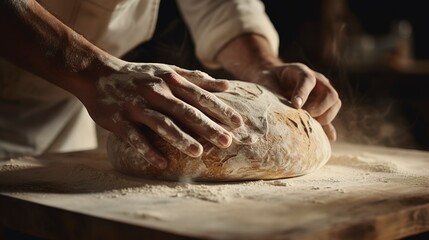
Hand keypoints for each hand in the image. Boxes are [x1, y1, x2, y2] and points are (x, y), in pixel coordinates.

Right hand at [80, 61, 242, 168]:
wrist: (97, 74)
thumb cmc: (140, 76)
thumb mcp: (168, 72)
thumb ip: (197, 79)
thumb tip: (227, 86)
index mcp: (170, 80)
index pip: (199, 96)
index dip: (220, 109)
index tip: (238, 123)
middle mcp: (155, 92)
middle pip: (185, 111)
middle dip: (207, 127)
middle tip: (227, 142)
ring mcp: (136, 106)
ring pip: (161, 124)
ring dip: (180, 139)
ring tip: (199, 153)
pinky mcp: (118, 120)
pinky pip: (134, 137)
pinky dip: (147, 150)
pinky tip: (162, 164)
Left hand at [254, 63, 340, 140]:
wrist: (272, 79)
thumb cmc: (269, 82)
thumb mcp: (268, 85)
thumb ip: (274, 94)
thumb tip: (280, 110)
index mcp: (300, 71)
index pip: (307, 79)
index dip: (303, 93)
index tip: (296, 105)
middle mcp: (317, 81)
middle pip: (330, 93)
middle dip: (319, 108)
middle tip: (305, 116)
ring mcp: (322, 92)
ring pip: (335, 103)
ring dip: (325, 117)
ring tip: (310, 124)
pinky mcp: (322, 106)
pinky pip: (329, 117)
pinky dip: (328, 129)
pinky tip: (323, 139)